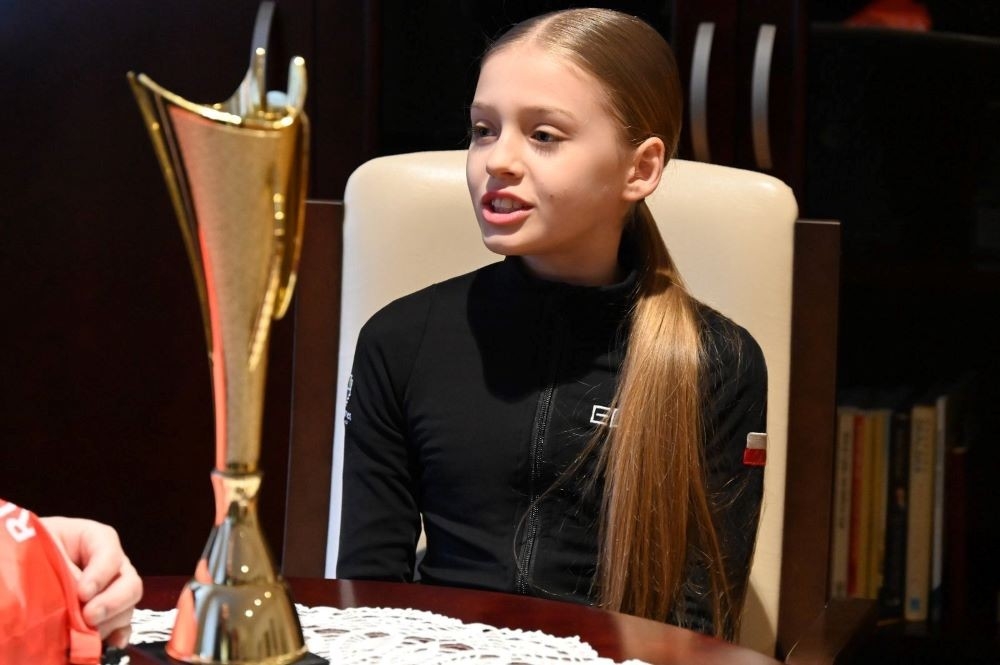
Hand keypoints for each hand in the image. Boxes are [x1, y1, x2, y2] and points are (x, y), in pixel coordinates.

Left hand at [40, 516, 142, 647]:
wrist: (22, 567)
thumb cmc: (32, 550)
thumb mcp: (44, 550)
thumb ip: (63, 571)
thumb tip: (79, 599)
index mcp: (96, 539)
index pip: (109, 553)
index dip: (100, 574)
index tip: (83, 593)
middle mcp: (111, 564)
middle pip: (129, 581)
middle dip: (112, 602)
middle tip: (89, 616)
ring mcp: (111, 588)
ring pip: (127, 605)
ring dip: (110, 621)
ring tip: (86, 633)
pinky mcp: (106, 611)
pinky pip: (122, 623)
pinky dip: (118, 633)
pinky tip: (111, 642)